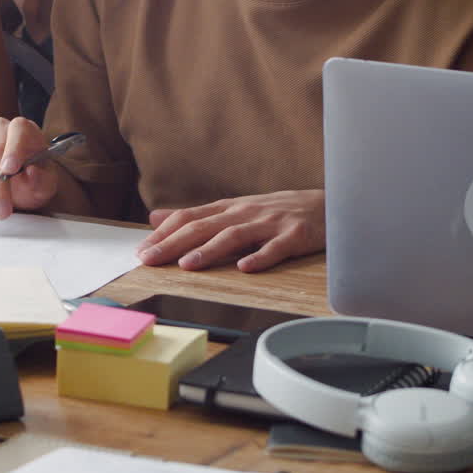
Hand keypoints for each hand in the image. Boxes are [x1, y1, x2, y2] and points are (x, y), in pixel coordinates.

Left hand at [137, 189, 325, 272]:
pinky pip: (276, 248)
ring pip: (235, 235)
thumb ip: (197, 216)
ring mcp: (271, 223)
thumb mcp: (236, 208)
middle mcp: (247, 212)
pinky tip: (246, 268)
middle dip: (174, 243)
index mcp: (230, 207)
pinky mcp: (295, 235)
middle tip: (150, 259)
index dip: (164, 234)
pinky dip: (261, 257)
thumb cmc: (280, 211)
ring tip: (187, 265)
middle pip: (205, 226)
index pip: (190, 217)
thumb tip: (156, 217)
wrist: (330, 204)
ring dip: (209, 250)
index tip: (142, 251)